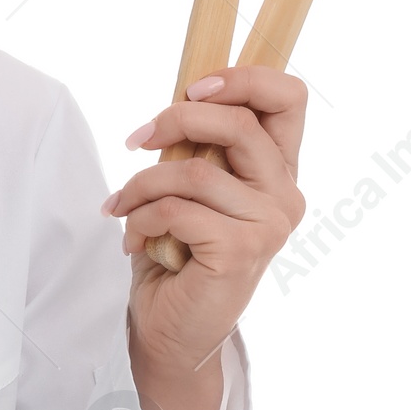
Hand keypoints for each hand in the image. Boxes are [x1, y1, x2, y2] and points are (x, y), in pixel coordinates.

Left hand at [102, 67, 306, 409]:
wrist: (171, 332)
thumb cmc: (177, 255)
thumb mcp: (190, 188)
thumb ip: (199, 147)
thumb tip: (177, 102)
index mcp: (278, 170)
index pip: (288, 97)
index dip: (241, 78)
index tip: (191, 89)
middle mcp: (285, 194)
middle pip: (240, 122)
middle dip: (175, 119)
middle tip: (135, 140)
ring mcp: (269, 224)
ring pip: (194, 169)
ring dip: (141, 184)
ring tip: (122, 207)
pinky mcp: (240, 251)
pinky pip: (176, 209)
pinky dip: (139, 219)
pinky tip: (133, 241)